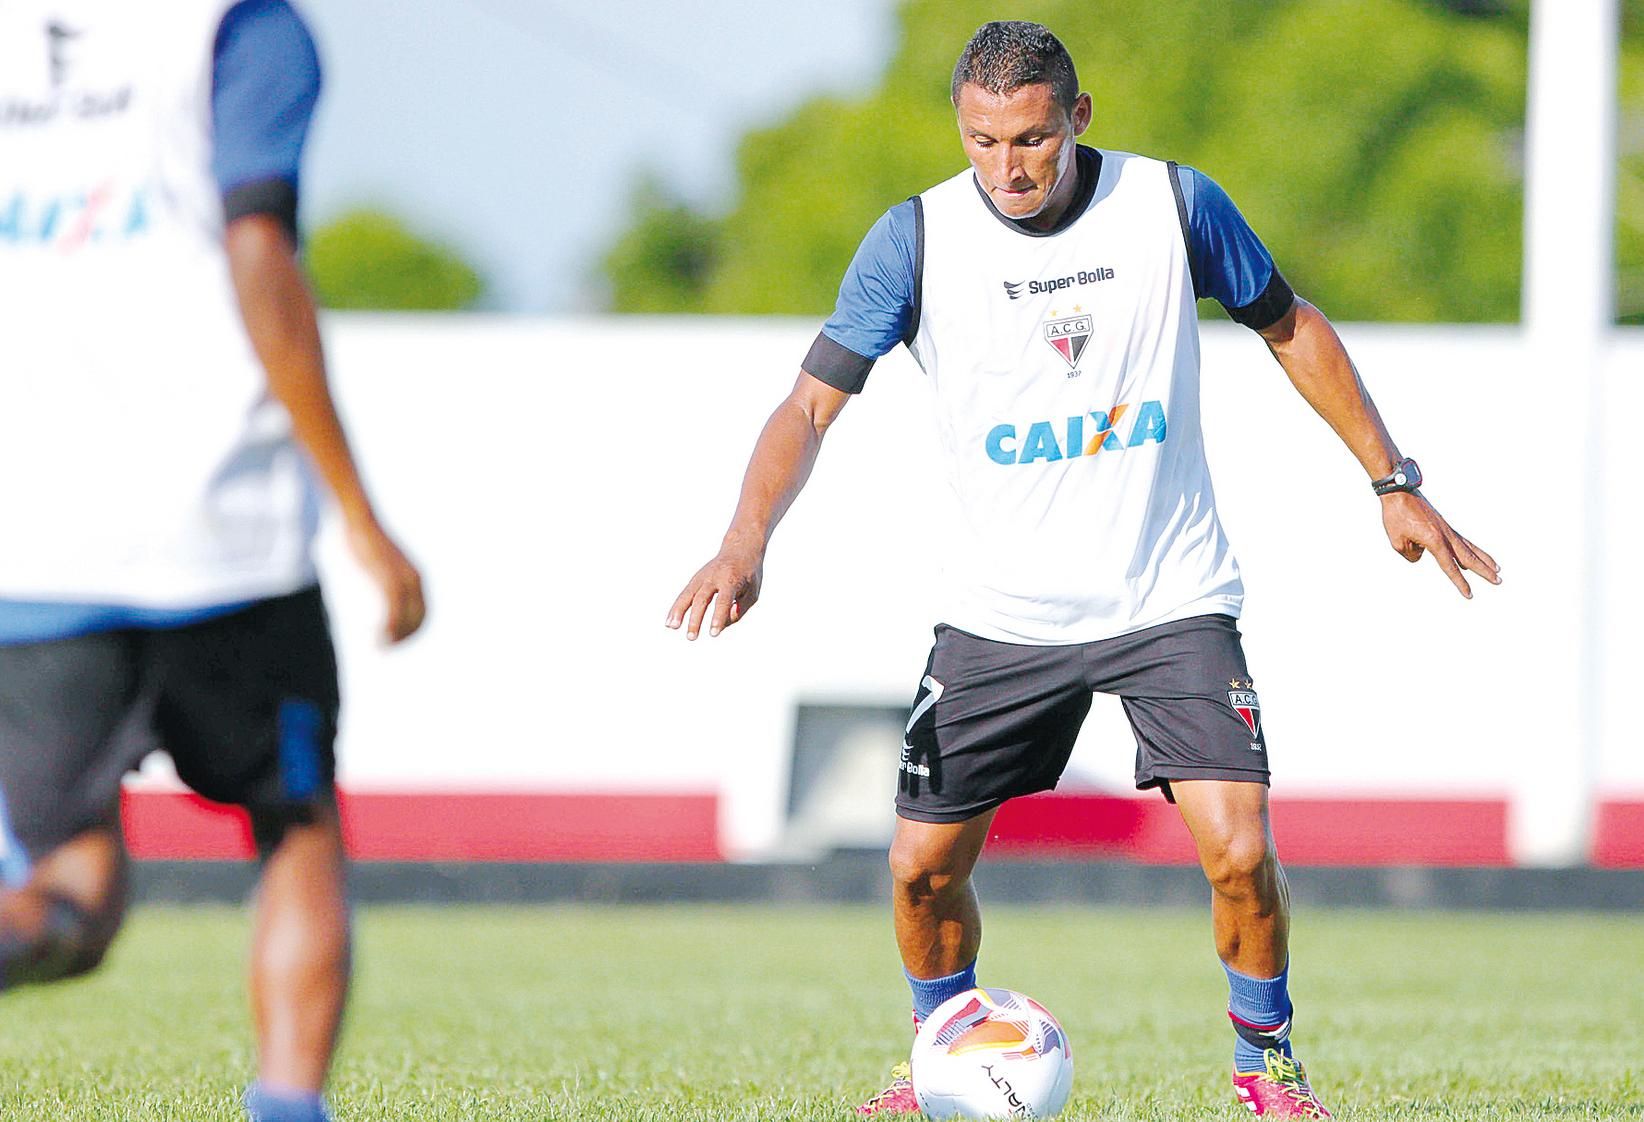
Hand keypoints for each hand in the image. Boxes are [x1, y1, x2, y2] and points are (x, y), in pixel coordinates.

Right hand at [346, 517, 426, 643]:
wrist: (359, 519)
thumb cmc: (364, 538)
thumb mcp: (378, 560)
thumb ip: (382, 572)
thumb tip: (377, 579)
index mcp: (414, 576)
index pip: (422, 612)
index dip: (412, 630)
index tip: (395, 640)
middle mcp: (414, 579)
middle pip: (419, 619)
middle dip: (405, 637)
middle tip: (385, 648)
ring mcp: (403, 580)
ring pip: (407, 619)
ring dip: (395, 637)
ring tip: (380, 646)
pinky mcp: (389, 580)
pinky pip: (394, 612)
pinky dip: (389, 628)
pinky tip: (378, 636)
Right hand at [666, 539, 762, 639]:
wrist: (740, 549)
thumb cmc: (749, 575)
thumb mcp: (752, 592)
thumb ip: (740, 609)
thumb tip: (722, 624)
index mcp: (731, 579)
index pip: (723, 601)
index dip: (718, 618)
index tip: (713, 634)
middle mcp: (714, 577)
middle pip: (702, 599)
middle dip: (695, 619)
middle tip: (691, 638)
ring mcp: (702, 577)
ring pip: (688, 595)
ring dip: (679, 612)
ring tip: (672, 627)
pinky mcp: (696, 579)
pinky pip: (684, 594)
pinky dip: (677, 608)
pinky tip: (670, 622)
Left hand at [1380, 491, 1499, 598]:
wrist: (1399, 491)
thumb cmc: (1396, 515)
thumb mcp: (1398, 541)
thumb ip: (1412, 554)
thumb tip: (1421, 555)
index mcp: (1435, 541)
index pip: (1450, 566)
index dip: (1460, 582)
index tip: (1469, 594)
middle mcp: (1446, 535)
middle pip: (1469, 557)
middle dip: (1484, 571)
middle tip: (1498, 581)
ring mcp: (1447, 529)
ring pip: (1469, 548)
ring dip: (1484, 559)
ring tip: (1497, 569)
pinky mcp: (1444, 525)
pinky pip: (1461, 541)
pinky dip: (1471, 549)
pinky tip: (1473, 556)